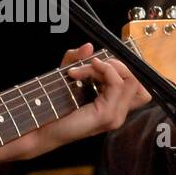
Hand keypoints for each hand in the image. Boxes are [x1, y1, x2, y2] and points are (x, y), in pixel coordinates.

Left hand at [0, 43, 150, 162]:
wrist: (40, 128)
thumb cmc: (53, 107)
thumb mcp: (67, 75)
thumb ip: (77, 58)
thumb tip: (89, 46)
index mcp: (114, 106)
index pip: (136, 83)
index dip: (121, 67)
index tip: (97, 62)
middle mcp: (118, 113)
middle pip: (136, 79)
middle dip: (114, 64)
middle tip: (90, 64)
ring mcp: (115, 116)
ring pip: (127, 78)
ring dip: (104, 66)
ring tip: (81, 69)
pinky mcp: (106, 115)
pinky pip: (116, 83)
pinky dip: (101, 70)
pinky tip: (80, 72)